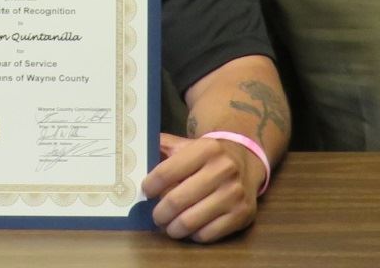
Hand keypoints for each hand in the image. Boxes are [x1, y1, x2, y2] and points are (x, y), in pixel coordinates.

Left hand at [142, 132, 262, 242]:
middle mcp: (223, 170)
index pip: (166, 172)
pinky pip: (208, 234)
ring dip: (173, 228)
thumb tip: (134, 158)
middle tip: (155, 215)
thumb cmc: (207, 155)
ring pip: (191, 221)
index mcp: (205, 149)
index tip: (145, 191)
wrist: (245, 160)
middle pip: (177, 200)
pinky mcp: (242, 215)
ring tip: (168, 225)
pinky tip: (188, 228)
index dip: (150, 185)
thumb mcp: (185, 144)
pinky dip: (193, 235)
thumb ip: (162, 147)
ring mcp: (234, 194)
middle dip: (159, 212)